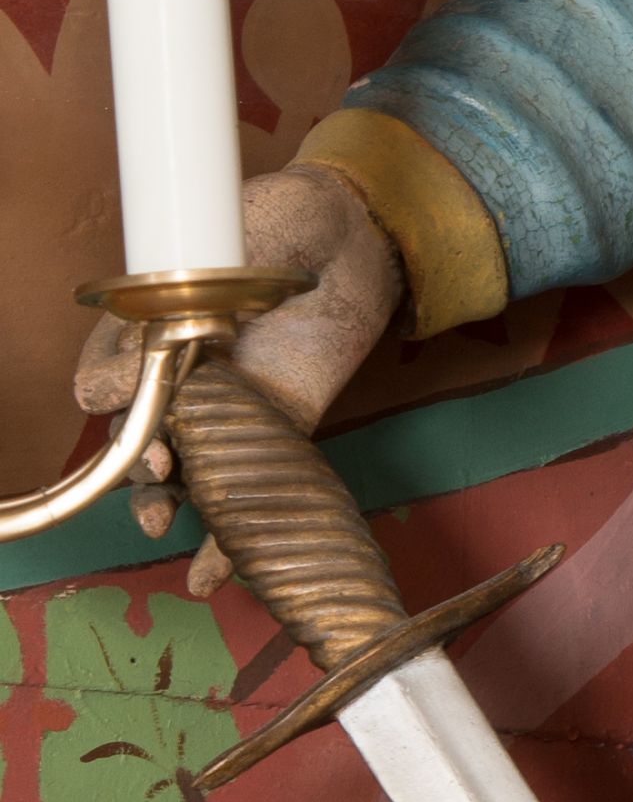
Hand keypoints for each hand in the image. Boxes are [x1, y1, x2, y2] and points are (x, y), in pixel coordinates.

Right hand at [76, 162, 407, 593]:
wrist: (357, 236)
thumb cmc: (280, 223)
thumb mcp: (219, 253)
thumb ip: (176, 310)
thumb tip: (119, 374)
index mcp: (150, 332)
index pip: (105, 378)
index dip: (106, 396)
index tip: (114, 398)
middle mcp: (179, 378)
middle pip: (135, 439)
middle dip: (135, 466)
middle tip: (160, 469)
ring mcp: (226, 412)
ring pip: (180, 478)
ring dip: (164, 508)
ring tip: (164, 525)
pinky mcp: (276, 435)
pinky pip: (245, 495)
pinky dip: (226, 545)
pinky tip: (209, 577)